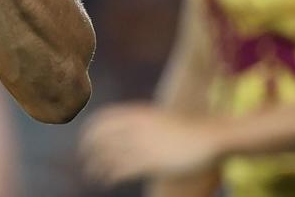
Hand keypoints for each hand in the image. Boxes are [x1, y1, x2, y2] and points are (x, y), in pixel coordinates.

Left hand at [80, 103, 223, 186]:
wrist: (211, 135)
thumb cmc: (188, 129)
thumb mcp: (160, 119)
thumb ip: (142, 123)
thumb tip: (127, 130)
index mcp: (139, 113)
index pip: (104, 118)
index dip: (89, 129)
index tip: (83, 139)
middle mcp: (137, 127)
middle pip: (101, 137)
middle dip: (87, 149)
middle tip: (83, 159)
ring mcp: (144, 144)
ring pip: (109, 155)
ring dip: (96, 166)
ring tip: (92, 174)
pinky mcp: (151, 162)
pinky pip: (122, 170)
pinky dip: (110, 176)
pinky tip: (107, 181)